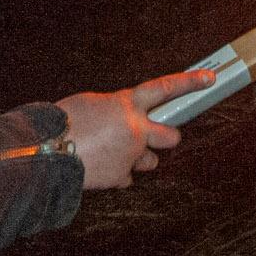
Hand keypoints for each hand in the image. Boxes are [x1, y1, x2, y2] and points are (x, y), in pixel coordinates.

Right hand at [55, 68, 210, 189]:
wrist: (46, 151)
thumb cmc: (62, 122)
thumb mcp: (91, 103)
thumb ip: (114, 108)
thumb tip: (122, 116)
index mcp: (127, 103)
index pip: (165, 88)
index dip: (190, 82)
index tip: (209, 78)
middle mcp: (135, 128)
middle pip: (171, 136)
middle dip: (167, 137)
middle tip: (156, 137)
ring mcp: (131, 154)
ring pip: (150, 161)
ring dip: (138, 158)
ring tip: (112, 153)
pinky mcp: (121, 176)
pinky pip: (127, 177)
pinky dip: (116, 174)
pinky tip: (98, 166)